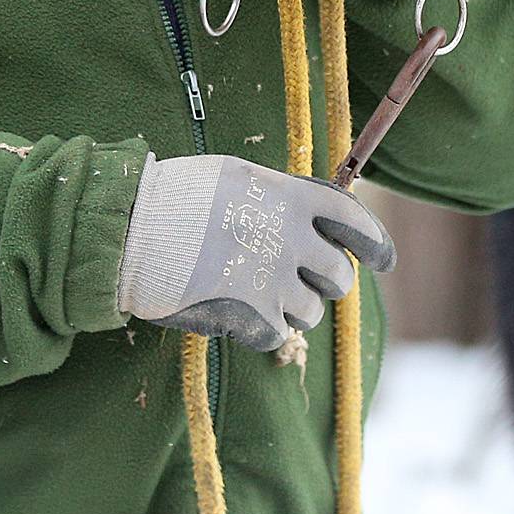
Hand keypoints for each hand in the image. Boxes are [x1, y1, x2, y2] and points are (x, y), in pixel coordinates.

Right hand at [115, 154, 393, 352]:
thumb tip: (311, 228)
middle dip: (321, 282)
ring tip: (246, 287)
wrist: (131, 229)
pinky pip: (277, 333)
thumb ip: (278, 202)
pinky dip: (259, 327)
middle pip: (337, 277)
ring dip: (287, 306)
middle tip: (289, 277)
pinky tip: (231, 306)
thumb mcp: (234, 180)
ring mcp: (274, 277)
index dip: (374, 243)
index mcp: (289, 196)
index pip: (353, 220)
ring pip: (310, 312)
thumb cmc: (176, 198)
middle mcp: (291, 236)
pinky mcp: (254, 314)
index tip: (382, 260)